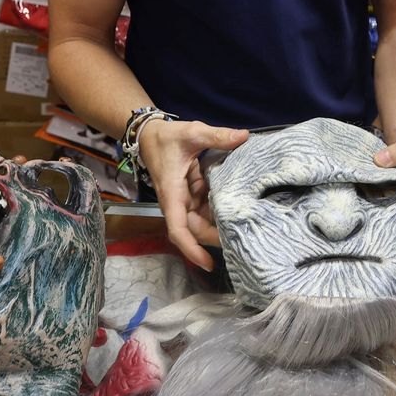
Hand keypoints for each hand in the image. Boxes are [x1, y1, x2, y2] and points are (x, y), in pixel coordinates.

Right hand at [139, 119, 247, 269]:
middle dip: (215, 238)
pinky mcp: (191, 194)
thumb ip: (217, 135)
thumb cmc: (167, 137)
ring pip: (201, 221)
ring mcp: (185, 200)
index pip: (178, 229)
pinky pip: (205, 208)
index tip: (208, 263)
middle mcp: (177, 202)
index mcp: (172, 193)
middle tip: (243, 241)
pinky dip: (219, 211)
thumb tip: (244, 136)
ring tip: (245, 229)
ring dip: (218, 225)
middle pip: (194, 230)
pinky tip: (238, 210)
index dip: (191, 248)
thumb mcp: (192, 132)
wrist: (150, 135)